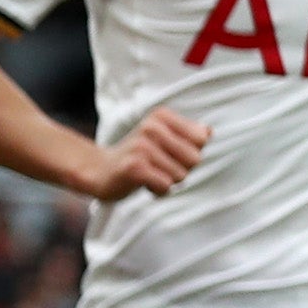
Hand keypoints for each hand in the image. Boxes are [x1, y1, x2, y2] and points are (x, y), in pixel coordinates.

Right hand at [77, 109, 207, 203]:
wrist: (99, 171)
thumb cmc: (137, 157)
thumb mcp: (163, 139)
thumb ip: (188, 135)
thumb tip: (208, 132)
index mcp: (161, 116)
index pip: (200, 140)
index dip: (189, 153)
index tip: (167, 153)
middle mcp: (151, 127)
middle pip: (194, 158)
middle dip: (180, 169)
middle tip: (157, 166)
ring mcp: (142, 147)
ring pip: (180, 175)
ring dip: (167, 181)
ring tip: (148, 174)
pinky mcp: (134, 167)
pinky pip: (165, 186)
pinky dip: (157, 191)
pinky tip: (143, 184)